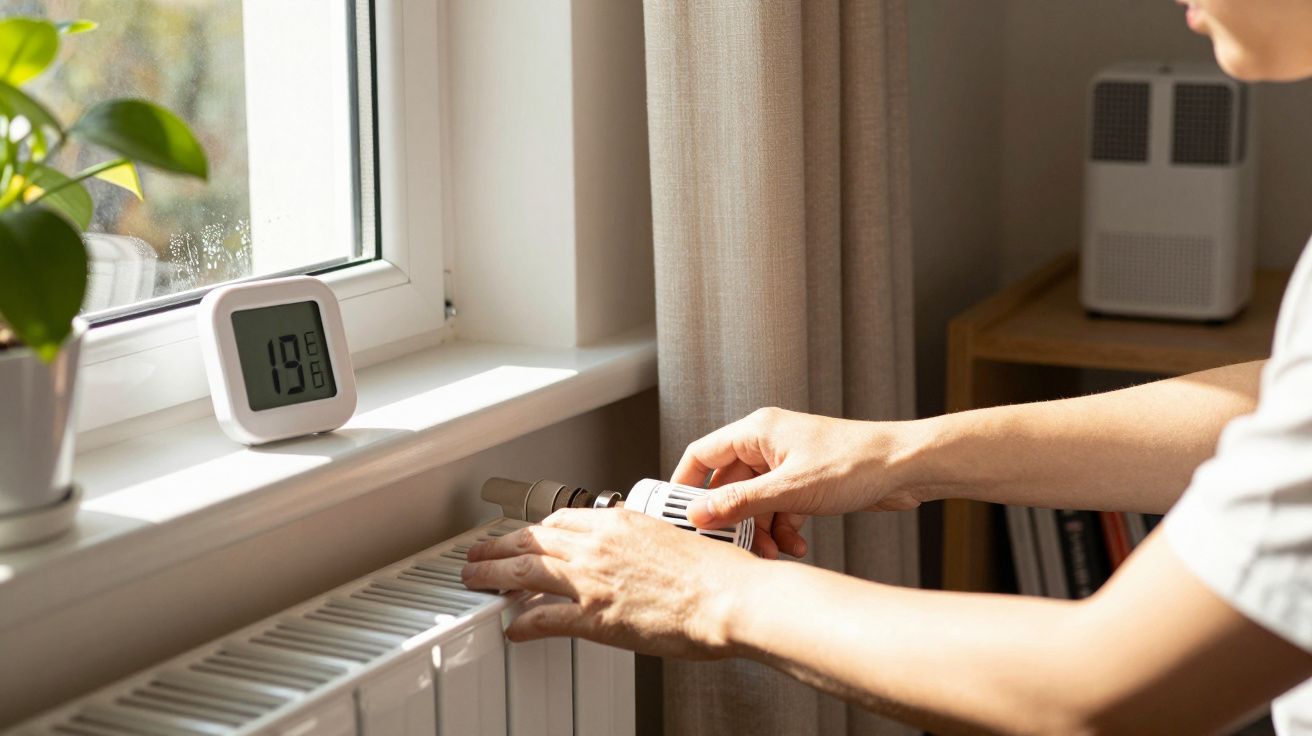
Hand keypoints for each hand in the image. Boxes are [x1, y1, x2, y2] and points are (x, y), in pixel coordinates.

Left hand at [462, 508, 759, 658]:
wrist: (731, 598)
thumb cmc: (716, 575)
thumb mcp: (671, 540)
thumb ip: (640, 544)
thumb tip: (630, 556)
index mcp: (620, 522)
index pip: (560, 519)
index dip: (534, 529)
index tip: (523, 535)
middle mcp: (599, 545)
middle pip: (532, 539)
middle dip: (498, 546)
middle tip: (478, 553)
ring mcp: (592, 579)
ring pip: (525, 571)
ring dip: (492, 575)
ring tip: (475, 580)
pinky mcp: (594, 616)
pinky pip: (543, 618)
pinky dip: (522, 622)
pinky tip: (513, 627)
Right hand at [673, 407, 923, 558]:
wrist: (907, 467)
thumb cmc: (856, 463)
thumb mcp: (791, 490)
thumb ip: (741, 503)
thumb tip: (698, 515)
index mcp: (757, 431)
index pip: (702, 455)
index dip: (685, 485)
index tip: (677, 516)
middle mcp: (768, 444)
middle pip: (729, 485)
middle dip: (732, 520)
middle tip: (734, 548)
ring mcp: (787, 463)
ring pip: (755, 502)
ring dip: (761, 529)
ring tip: (775, 552)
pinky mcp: (806, 481)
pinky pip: (779, 508)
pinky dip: (783, 528)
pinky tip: (798, 545)